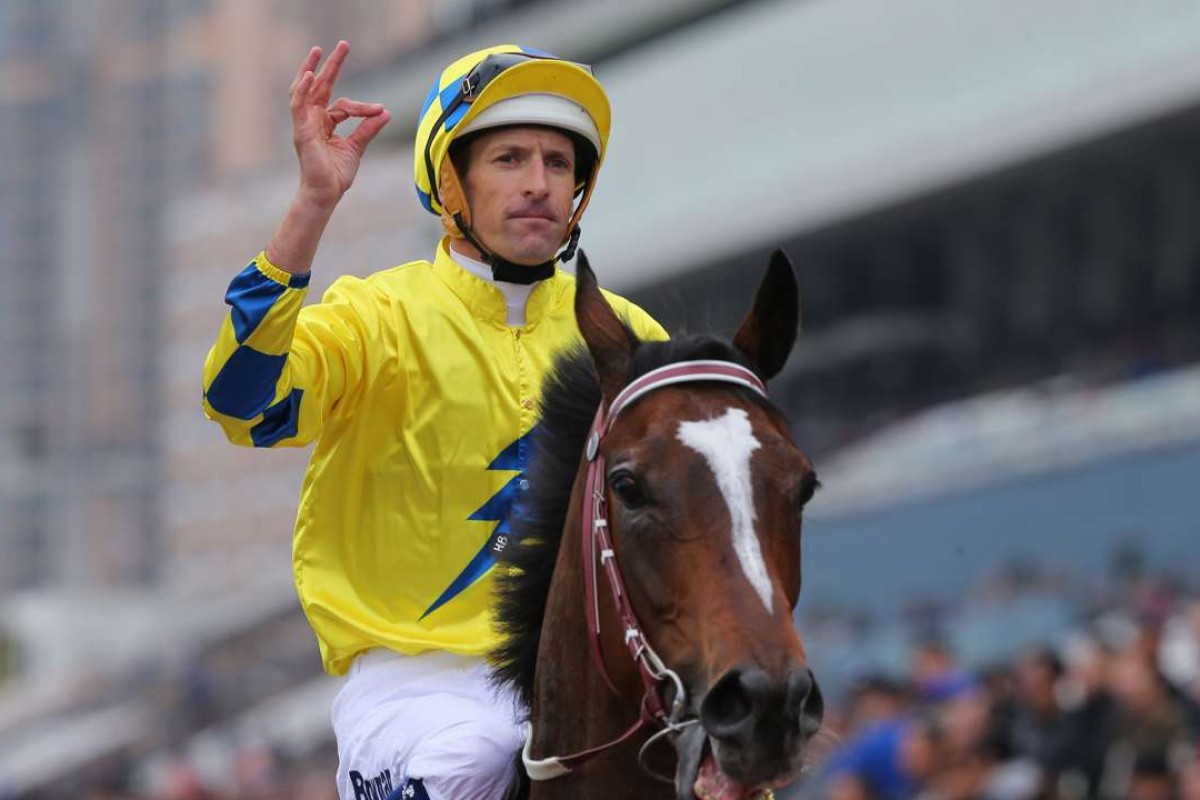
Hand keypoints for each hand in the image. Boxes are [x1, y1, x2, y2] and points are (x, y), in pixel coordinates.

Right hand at [289, 41, 389, 208]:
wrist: (326, 194)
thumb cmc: (336, 175)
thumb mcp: (357, 147)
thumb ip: (368, 129)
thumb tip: (385, 112)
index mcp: (324, 124)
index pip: (343, 105)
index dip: (363, 107)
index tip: (380, 110)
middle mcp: (312, 121)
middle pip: (320, 87)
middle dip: (330, 66)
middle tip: (343, 45)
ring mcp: (304, 125)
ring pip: (305, 90)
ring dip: (312, 69)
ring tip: (319, 51)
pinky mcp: (301, 131)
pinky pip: (298, 105)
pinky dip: (302, 89)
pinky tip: (309, 75)